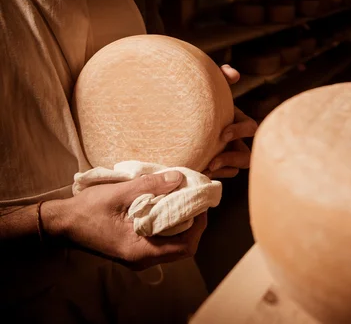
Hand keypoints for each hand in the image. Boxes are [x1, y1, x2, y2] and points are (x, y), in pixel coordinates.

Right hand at [45, 171, 206, 269]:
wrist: (61, 223)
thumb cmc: (87, 210)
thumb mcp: (119, 193)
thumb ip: (150, 186)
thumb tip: (179, 178)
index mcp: (140, 251)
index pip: (184, 247)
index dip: (199, 225)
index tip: (201, 203)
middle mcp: (142, 258)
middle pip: (182, 247)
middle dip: (194, 222)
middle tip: (194, 198)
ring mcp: (138, 255)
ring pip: (173, 244)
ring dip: (182, 222)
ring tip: (182, 198)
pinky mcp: (135, 248)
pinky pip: (161, 240)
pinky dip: (169, 223)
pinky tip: (167, 205)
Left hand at [203, 65, 257, 178]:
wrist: (170, 117)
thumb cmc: (193, 98)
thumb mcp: (207, 85)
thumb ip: (221, 75)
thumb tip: (235, 75)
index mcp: (236, 121)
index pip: (251, 128)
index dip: (240, 131)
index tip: (223, 134)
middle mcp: (235, 140)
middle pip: (247, 155)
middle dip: (233, 158)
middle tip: (213, 160)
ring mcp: (226, 156)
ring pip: (236, 169)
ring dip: (224, 170)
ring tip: (205, 170)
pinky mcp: (214, 167)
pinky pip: (222, 176)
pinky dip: (215, 175)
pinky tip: (198, 171)